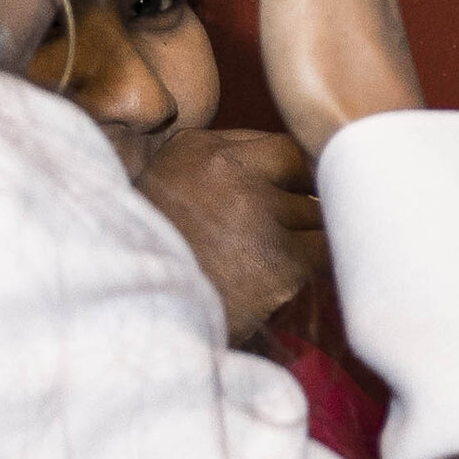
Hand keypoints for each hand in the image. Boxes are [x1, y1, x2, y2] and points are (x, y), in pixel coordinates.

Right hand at [135, 123, 326, 343]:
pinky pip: (324, 251)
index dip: (291, 175)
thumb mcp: (164, 189)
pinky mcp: (280, 257)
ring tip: (286, 259)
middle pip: (303, 170)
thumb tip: (284, 164)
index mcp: (197, 148)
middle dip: (309, 197)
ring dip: (311, 235)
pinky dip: (319, 264)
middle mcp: (229, 170)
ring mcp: (258, 211)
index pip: (275, 146)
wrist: (134, 312)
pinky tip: (297, 277)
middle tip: (301, 226)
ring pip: (317, 212)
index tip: (293, 195)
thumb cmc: (151, 256)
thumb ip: (216, 168)